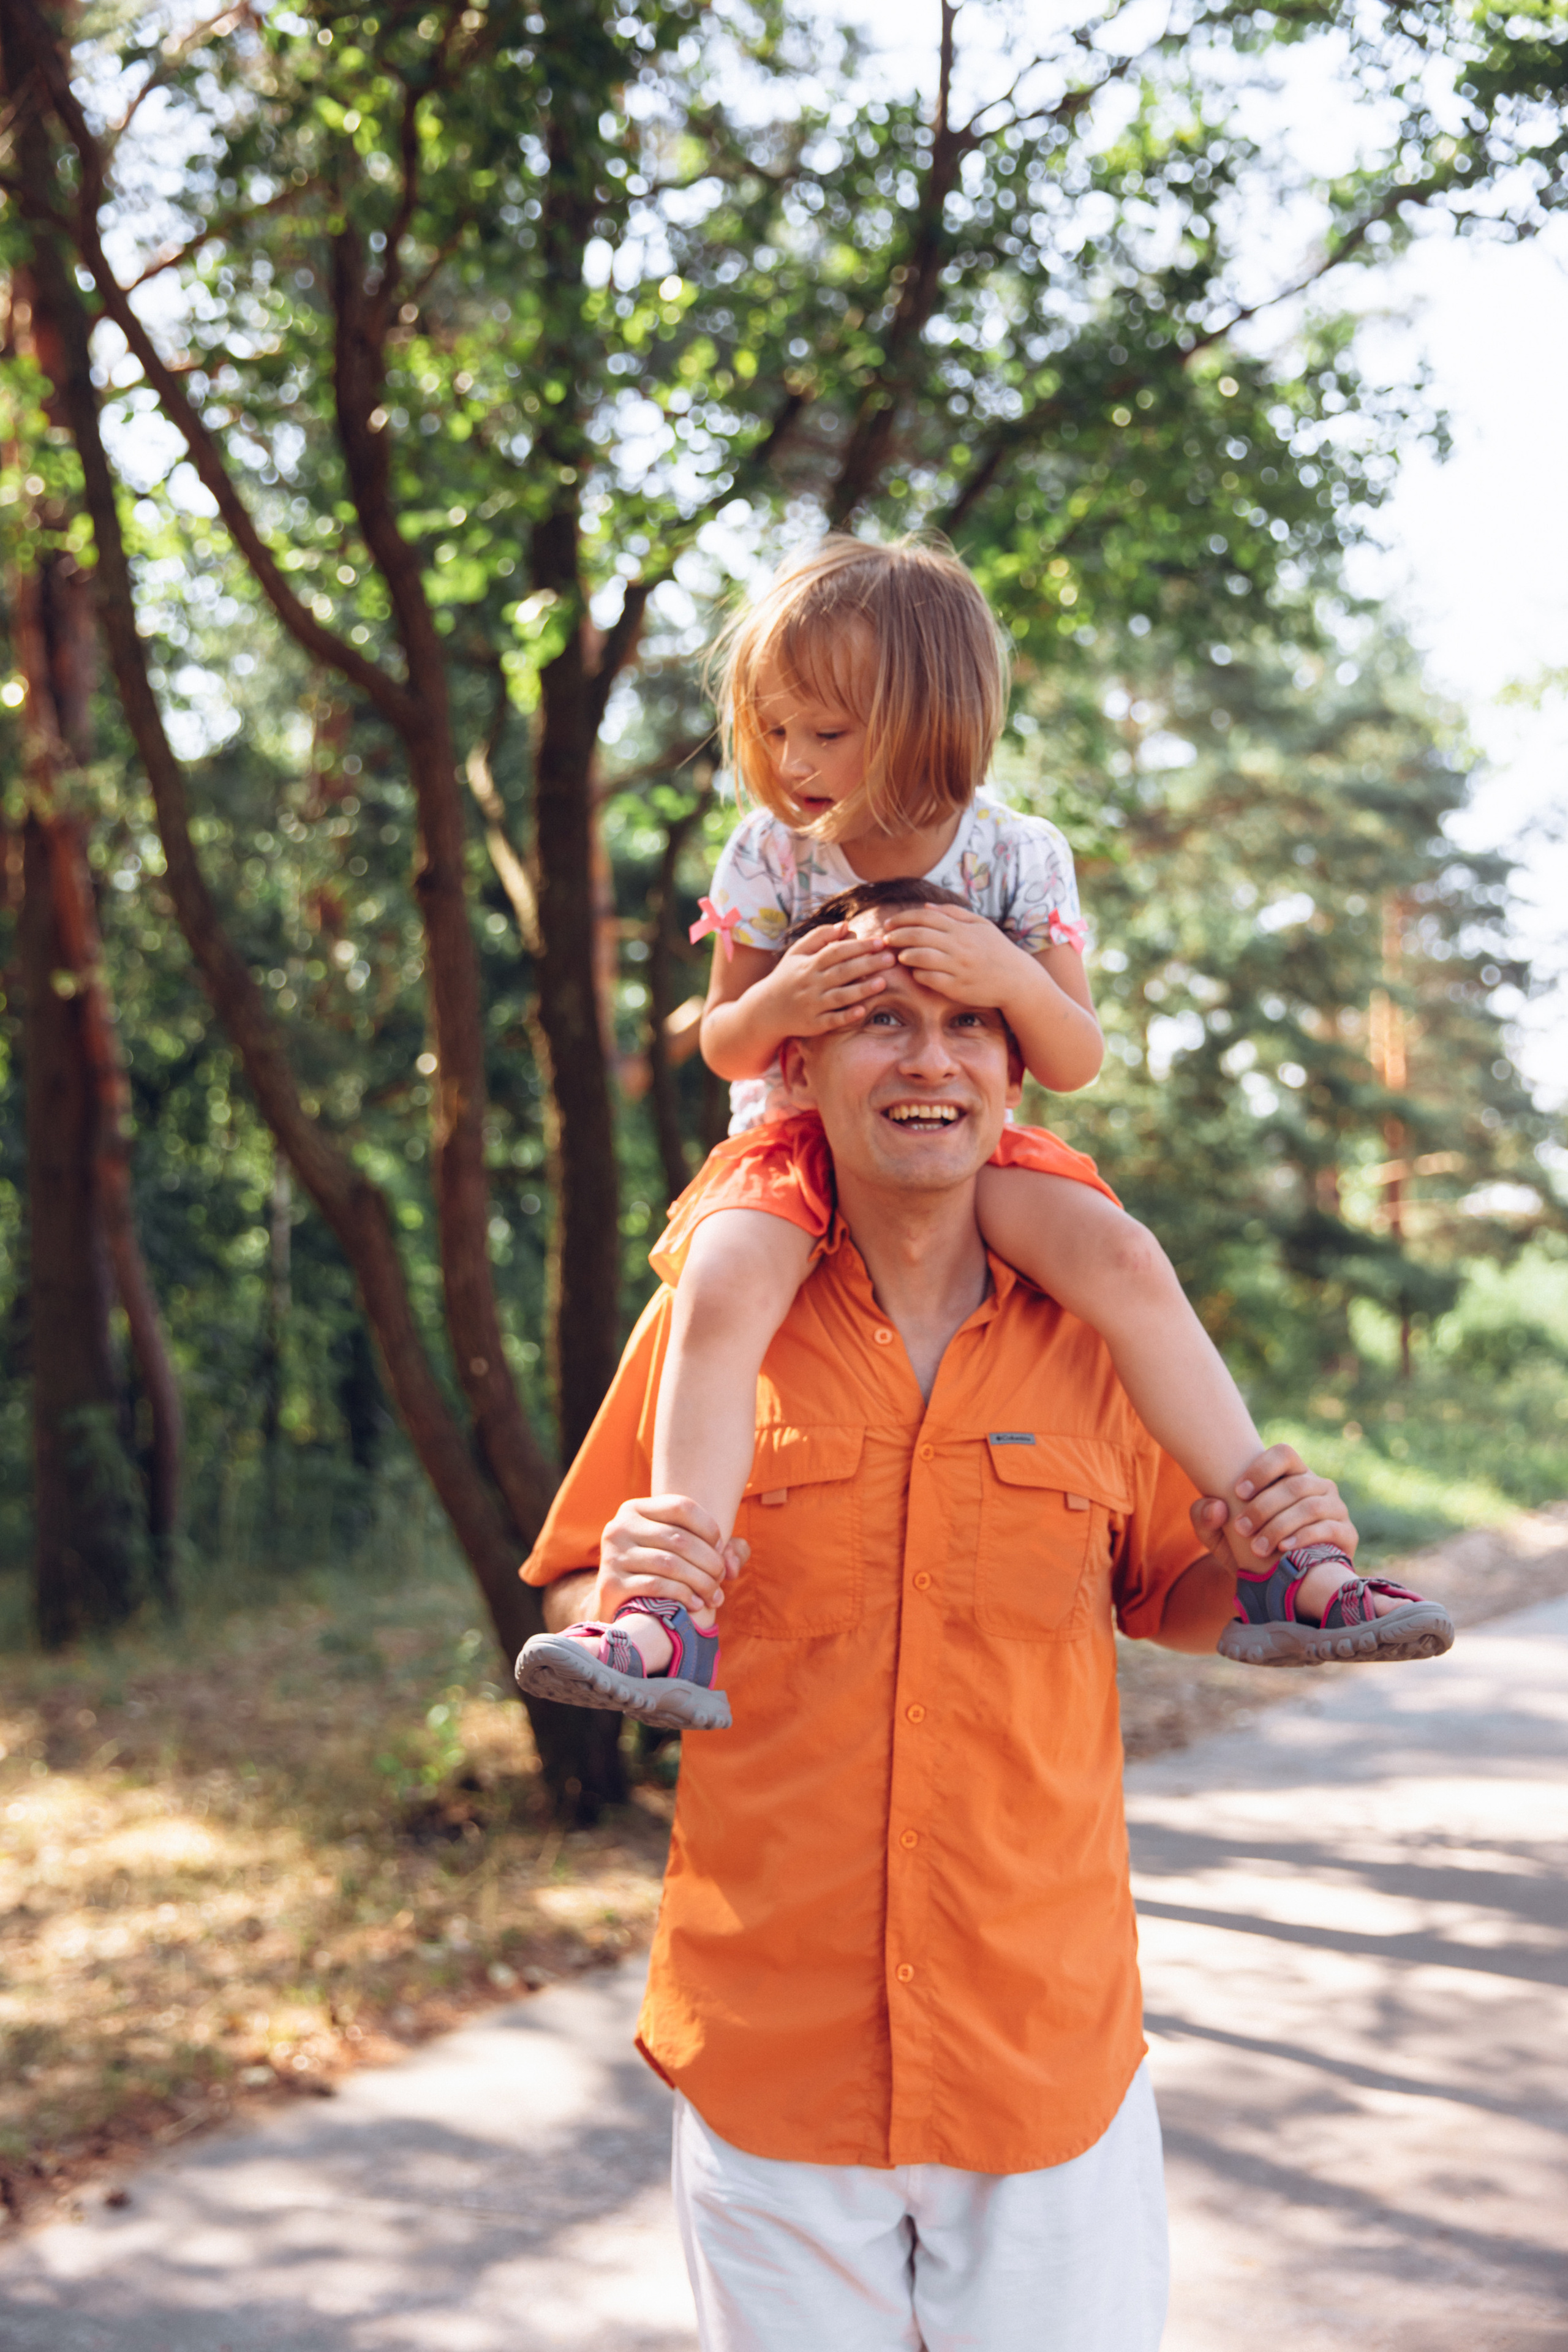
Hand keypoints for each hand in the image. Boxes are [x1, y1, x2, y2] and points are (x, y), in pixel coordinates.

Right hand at [594, 1494, 748, 1624]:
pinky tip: (695, 1604)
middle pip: (679, 1539)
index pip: (681, 1507)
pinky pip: (656, 1585)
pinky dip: (683, 1595)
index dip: (708, 1527)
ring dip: (701, 1582)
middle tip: (721, 1579)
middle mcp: (620, 1526)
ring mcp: (613, 1555)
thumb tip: (733, 1564)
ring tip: (714, 1596)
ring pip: (670, 1564)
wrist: (621, 1601)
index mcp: (636, 1509)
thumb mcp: (684, 1549)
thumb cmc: (660, 1570)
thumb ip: (722, 1549)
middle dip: (709, 1562)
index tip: (720, 1549)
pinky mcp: (611, 1584)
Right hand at [757, 921, 895, 1036]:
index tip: (881, 941)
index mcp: (809, 964)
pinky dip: (846, 1016)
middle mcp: (811, 983)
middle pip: (842, 971)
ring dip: (861, 989)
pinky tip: (862, 1011)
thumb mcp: (797, 953)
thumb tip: (845, 925)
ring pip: (840, 996)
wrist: (765, 1010)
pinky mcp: (813, 1024)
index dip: (859, 946)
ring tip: (883, 982)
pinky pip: (832, 1020)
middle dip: (867, 964)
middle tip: (891, 958)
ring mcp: (812, 1004)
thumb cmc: (787, 977)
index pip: (837, 951)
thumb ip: (820, 937)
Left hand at [878, 904, 1034, 1009]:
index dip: (904, 918)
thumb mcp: (981, 925)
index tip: (890, 923)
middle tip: (885, 938)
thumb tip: (926, 906)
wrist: (1017, 980)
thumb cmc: (997, 950)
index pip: (926, 916)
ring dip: (905, 955)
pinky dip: (918, 974)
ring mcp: (958, 967)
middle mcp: (959, 945)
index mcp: (962, 928)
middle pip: (918, 935)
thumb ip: (953, 913)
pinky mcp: (957, 987)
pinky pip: (929, 979)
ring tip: (898, 956)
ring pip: (921, 956)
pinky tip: (914, 972)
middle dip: (897, 935)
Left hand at [1189, 1443, 1357, 1573]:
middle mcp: (1317, 1486)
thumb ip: (1203, 1517)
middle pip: (1295, 1484)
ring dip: (1281, 1525)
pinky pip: (1329, 1528)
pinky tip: (1284, 1550)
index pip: (1283, 1454)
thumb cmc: (1245, 1549)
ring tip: (1258, 1547)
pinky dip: (1304, 1537)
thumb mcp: (1216, 1535)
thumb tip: (1215, 1506)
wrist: (1276, 1584)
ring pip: (1311, 1506)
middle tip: (1241, 1528)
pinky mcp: (1347, 1534)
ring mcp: (1336, 1508)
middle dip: (1264, 1507)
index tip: (1237, 1493)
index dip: (1261, 1469)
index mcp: (1290, 1475)